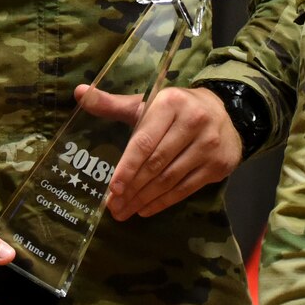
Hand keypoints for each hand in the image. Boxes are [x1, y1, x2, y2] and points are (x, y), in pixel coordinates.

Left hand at [76, 83, 240, 218]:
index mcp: (170, 103)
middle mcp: (193, 122)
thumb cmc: (176, 110)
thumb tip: (78, 92)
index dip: (127, 167)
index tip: (112, 188)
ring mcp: (209, 145)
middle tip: (114, 207)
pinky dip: (164, 202)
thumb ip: (112, 103)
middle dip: (132, 189)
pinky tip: (146, 209)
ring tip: (125, 212)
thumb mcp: (146, 103)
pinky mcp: (219, 165)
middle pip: (156, 164)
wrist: (225, 114)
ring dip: (145, 199)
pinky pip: (186, 189)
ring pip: (170, 179)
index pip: (144, 141)